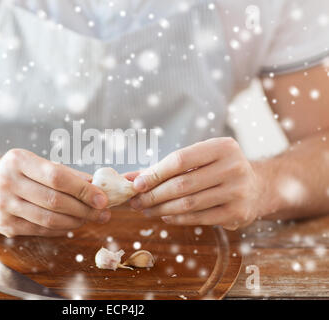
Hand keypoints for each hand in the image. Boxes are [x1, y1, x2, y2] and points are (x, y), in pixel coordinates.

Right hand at [0, 149, 109, 236]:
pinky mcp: (4, 226)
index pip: (56, 176)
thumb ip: (66, 173)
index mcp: (17, 160)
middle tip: (103, 213)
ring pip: (49, 219)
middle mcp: (7, 182)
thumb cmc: (19, 173)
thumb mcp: (38, 164)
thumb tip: (95, 184)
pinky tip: (73, 224)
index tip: (103, 198)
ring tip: (90, 218)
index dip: (82, 189)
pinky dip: (61, 229)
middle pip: (54, 200)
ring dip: (75, 221)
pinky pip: (41, 230)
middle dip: (84, 209)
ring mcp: (3, 206)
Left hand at [128, 138, 261, 229]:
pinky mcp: (237, 212)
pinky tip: (165, 216)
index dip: (155, 173)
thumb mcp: (198, 160)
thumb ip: (165, 167)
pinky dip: (178, 219)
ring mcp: (238, 191)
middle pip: (182, 184)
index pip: (180, 159)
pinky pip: (200, 218)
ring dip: (162, 209)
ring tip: (146, 210)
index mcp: (222, 146)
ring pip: (189, 203)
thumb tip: (128, 178)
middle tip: (136, 202)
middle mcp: (234, 166)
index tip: (136, 184)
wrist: (256, 186)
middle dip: (154, 195)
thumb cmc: (217, 169)